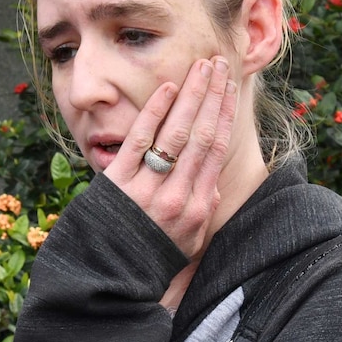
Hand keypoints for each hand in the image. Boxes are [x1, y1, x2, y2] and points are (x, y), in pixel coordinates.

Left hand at [103, 56, 236, 257]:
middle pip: (202, 134)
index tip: (231, 87)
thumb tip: (212, 184)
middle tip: (221, 63)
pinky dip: (154, 111)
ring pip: (176, 132)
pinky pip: (140, 140)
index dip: (225, 114)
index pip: (217, 149)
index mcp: (198, 205)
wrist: (110, 278)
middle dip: (213, 95)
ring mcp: (148, 188)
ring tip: (202, 66)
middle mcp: (178, 194)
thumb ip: (204, 209)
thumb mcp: (188, 240)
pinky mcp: (118, 183)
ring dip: (191, 95)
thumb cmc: (151, 256)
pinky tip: (167, 87)